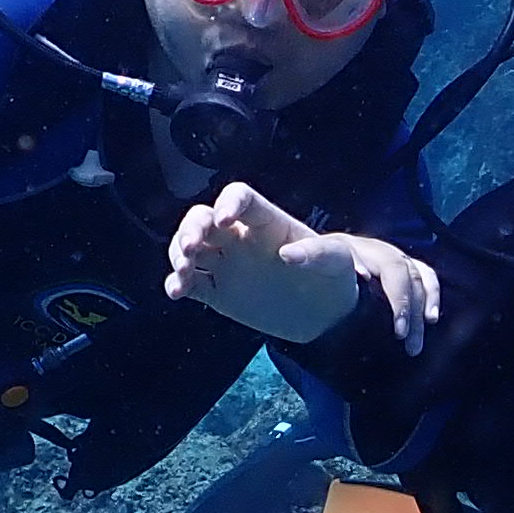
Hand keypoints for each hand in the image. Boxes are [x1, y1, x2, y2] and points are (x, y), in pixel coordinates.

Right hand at [166, 186, 436, 347]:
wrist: (326, 314)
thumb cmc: (333, 275)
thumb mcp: (336, 260)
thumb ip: (316, 254)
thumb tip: (287, 256)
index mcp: (266, 221)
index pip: (240, 198)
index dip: (228, 203)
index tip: (224, 220)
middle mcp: (240, 237)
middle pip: (202, 218)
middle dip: (191, 228)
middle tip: (191, 247)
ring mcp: (226, 263)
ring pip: (189, 248)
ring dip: (178, 255)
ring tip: (184, 273)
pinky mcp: (217, 292)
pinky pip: (190, 283)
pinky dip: (177, 284)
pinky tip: (177, 292)